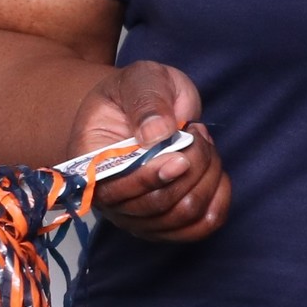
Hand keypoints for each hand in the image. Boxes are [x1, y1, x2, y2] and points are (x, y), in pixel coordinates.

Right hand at [64, 61, 227, 242]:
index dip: (150, 178)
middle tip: (196, 133)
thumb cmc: (138, 93)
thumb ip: (146, 102)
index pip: (114, 189)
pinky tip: (217, 174)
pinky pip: (198, 228)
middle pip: (156, 205)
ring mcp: (136, 215)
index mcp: (88, 163)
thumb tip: (156, 134)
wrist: (143, 109)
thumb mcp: (141, 79)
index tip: (181, 158)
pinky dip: (218, 201)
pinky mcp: (164, 223)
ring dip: (207, 178)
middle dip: (191, 167)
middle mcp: (108, 199)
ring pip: (182, 216)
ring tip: (202, 145)